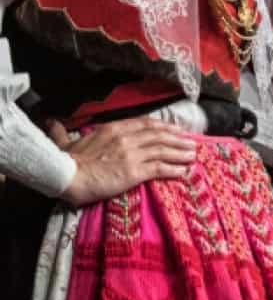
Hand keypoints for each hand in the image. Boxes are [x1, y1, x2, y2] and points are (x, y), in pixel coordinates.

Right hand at [54, 117, 196, 206]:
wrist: (66, 176)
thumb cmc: (66, 161)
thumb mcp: (67, 141)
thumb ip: (63, 133)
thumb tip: (51, 123)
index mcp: (114, 129)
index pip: (146, 124)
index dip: (164, 127)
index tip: (176, 129)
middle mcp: (127, 138)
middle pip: (159, 136)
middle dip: (178, 139)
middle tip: (192, 143)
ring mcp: (132, 154)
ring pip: (163, 150)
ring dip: (180, 153)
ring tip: (192, 156)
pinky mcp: (134, 171)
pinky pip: (159, 168)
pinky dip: (173, 169)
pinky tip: (183, 171)